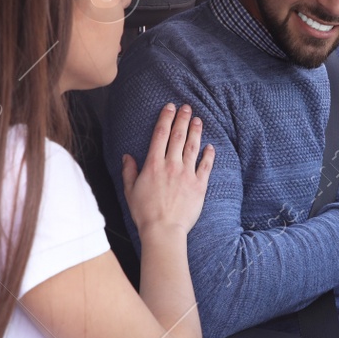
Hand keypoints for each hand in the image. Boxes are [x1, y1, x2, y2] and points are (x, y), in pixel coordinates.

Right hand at [123, 103, 214, 236]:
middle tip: (187, 107)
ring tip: (198, 120)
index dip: (166, 118)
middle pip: (178, 136)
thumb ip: (129, 171)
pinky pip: (206, 166)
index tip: (170, 108)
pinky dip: (209, 155)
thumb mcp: (130, 191)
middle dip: (182, 119)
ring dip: (196, 131)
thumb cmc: (144, 213)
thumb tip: (127, 156)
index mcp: (153, 164)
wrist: (163, 230)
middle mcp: (171, 165)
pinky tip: (210, 147)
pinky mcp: (199, 185)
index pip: (160, 134)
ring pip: (193, 147)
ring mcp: (187, 174)